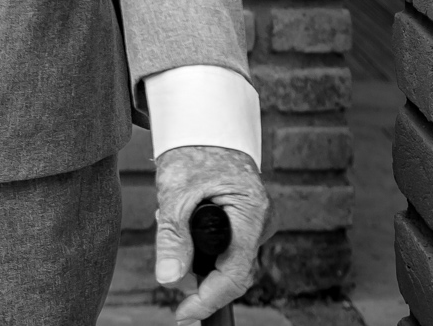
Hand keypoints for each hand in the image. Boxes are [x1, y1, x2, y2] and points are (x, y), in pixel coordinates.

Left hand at [154, 145, 269, 323]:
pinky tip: (187, 228)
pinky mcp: (250, 222)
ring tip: (175, 227)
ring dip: (199, 258)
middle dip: (198, 276)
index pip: (236, 273)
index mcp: (252, 212)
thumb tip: (169, 279)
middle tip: (170, 262)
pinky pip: (230, 249)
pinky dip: (205, 248)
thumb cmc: (195, 151)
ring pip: (229, 262)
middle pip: (233, 272)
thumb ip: (173, 239)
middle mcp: (263, 220)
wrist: (205, 126)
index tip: (183, 313)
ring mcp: (259, 222)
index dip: (208, 298)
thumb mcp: (176, 194)